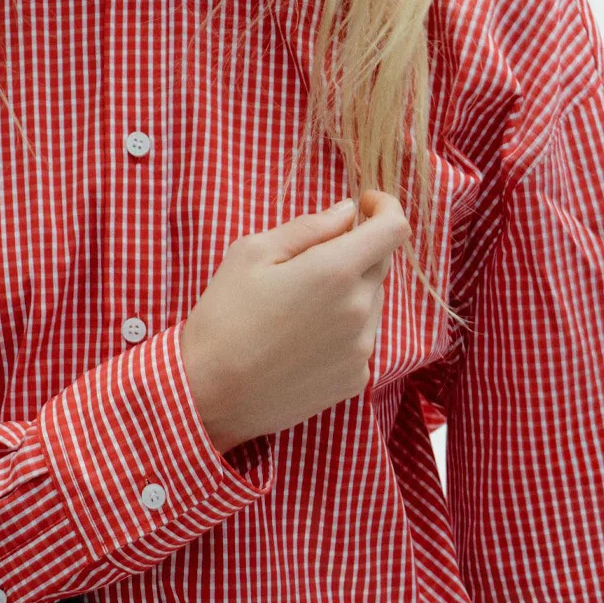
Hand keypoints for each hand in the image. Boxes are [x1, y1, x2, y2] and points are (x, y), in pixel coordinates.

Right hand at [179, 187, 410, 453]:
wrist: (209, 396)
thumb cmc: (223, 320)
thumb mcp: (251, 254)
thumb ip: (308, 227)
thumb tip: (347, 213)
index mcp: (335, 271)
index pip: (394, 228)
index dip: (384, 208)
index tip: (364, 206)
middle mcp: (359, 310)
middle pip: (380, 265)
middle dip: (355, 253)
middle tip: (308, 264)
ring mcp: (361, 350)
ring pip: (372, 304)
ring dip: (348, 294)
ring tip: (299, 310)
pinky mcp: (354, 380)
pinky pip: (361, 341)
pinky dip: (342, 331)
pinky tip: (302, 342)